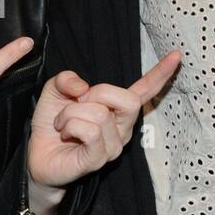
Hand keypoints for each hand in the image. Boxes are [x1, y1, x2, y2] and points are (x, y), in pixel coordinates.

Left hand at [26, 50, 182, 195]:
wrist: (37, 155)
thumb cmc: (53, 124)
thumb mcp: (56, 90)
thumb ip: (68, 79)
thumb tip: (82, 87)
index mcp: (118, 109)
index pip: (145, 90)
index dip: (161, 73)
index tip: (177, 55)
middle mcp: (123, 128)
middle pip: (128, 100)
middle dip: (98, 93)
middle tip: (77, 102)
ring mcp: (113, 146)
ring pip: (100, 114)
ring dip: (71, 113)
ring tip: (63, 123)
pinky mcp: (98, 159)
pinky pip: (90, 132)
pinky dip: (70, 125)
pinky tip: (64, 133)